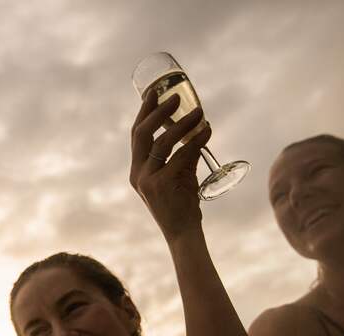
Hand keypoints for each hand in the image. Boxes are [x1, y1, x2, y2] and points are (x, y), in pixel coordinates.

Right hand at [129, 91, 211, 242]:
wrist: (183, 234)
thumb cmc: (182, 206)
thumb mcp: (180, 176)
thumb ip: (184, 154)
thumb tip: (199, 128)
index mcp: (137, 171)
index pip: (136, 135)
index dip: (144, 112)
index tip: (153, 92)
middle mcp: (137, 174)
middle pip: (142, 133)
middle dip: (158, 111)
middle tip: (176, 96)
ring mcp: (148, 180)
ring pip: (163, 142)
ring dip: (182, 124)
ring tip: (199, 111)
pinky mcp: (163, 185)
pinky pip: (181, 155)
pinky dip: (196, 140)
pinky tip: (207, 130)